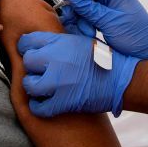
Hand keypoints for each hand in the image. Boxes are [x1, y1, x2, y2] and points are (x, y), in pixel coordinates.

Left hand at [18, 31, 139, 116]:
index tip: (29, 53)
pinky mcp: (62, 102)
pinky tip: (42, 104)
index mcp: (61, 42)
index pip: (28, 41)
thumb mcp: (81, 40)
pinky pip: (39, 107)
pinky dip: (38, 107)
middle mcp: (56, 60)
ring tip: (40, 88)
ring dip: (33, 87)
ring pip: (29, 84)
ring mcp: (58, 82)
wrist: (120, 80)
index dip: (26, 48)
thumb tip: (44, 39)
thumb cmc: (104, 60)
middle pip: (27, 62)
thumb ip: (61, 39)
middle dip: (31, 67)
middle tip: (38, 72)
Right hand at [58, 0, 147, 59]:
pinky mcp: (100, 18)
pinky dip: (84, 26)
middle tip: (72, 18)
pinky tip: (90, 35)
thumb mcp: (112, 22)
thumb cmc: (135, 33)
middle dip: (76, 7)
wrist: (147, 48)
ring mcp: (103, 7)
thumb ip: (91, 10)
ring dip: (82, 20)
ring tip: (90, 33)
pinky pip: (85, 18)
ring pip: (82, 8)